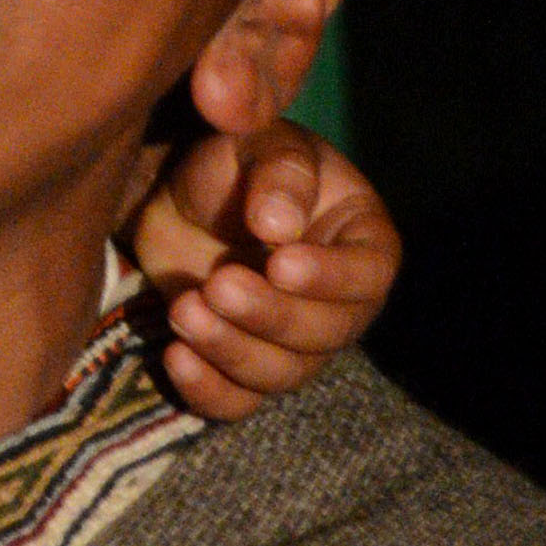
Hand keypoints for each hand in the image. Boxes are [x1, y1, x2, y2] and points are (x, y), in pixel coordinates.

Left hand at [130, 119, 401, 419]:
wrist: (178, 196)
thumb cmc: (235, 161)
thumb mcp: (259, 143)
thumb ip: (279, 174)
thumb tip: (280, 227)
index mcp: (362, 241)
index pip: (369, 276)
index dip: (330, 279)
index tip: (280, 263)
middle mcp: (339, 302)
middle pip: (325, 335)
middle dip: (270, 316)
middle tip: (218, 284)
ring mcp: (291, 341)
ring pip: (281, 373)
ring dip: (232, 350)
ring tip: (184, 310)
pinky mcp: (241, 365)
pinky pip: (238, 401)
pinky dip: (208, 391)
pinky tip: (175, 357)